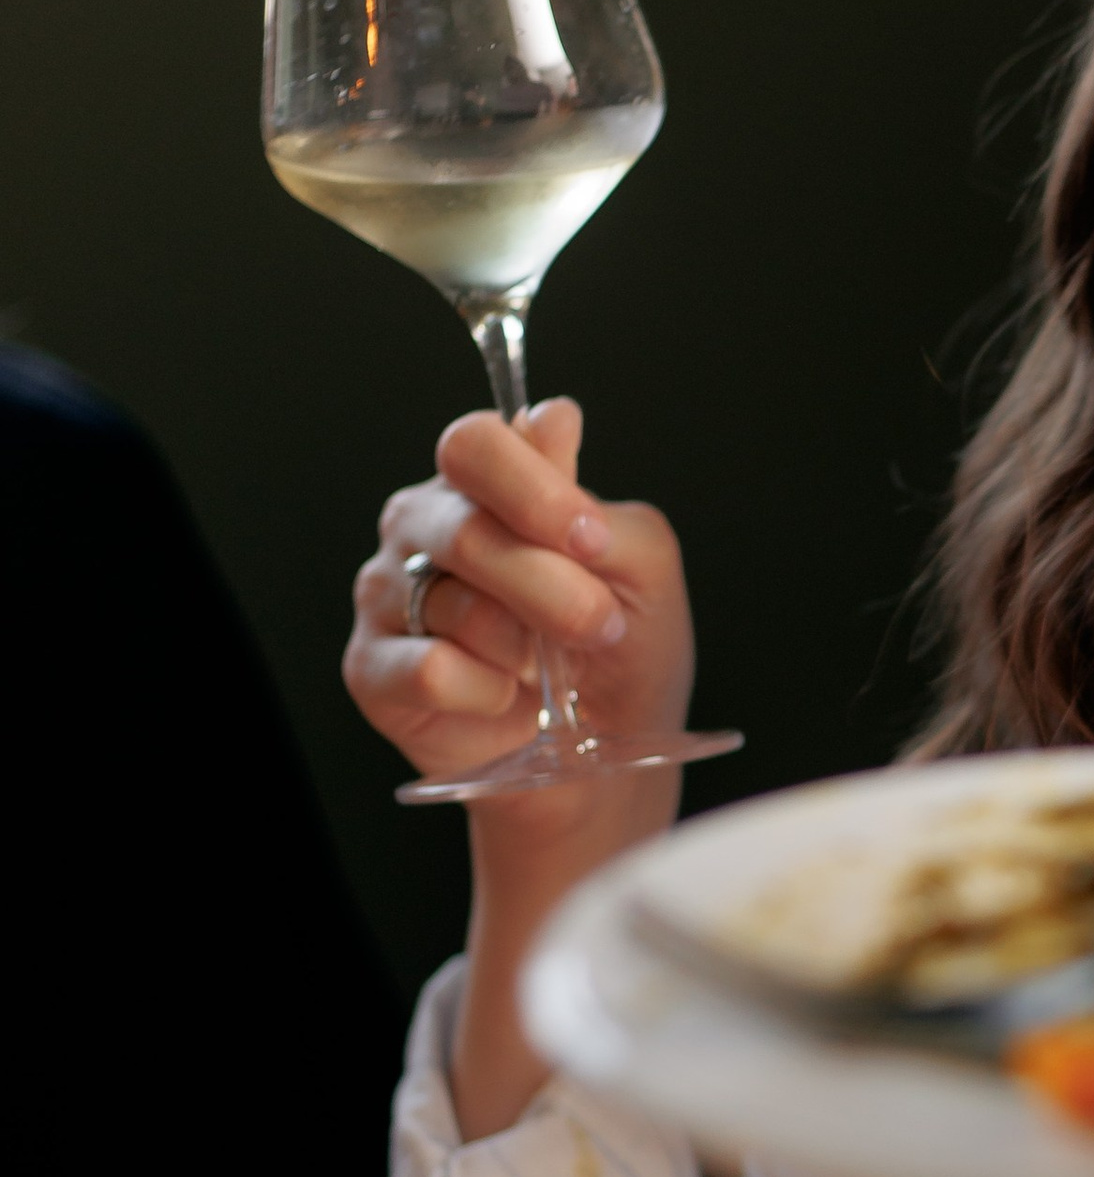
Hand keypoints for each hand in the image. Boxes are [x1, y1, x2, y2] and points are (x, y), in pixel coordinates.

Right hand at [346, 397, 694, 795]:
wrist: (604, 758)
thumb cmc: (619, 653)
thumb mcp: (640, 571)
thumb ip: (595, 504)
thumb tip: (552, 418)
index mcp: (484, 485)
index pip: (474, 445)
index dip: (532, 490)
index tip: (591, 541)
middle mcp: (423, 526)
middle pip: (464, 528)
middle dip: (550, 587)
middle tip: (597, 626)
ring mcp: (385, 594)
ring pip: (452, 604)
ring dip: (526, 648)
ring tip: (544, 667)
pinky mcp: (370, 668)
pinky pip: (427, 669)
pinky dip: (488, 692)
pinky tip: (505, 698)